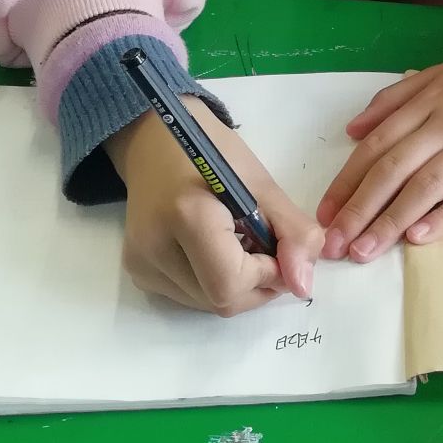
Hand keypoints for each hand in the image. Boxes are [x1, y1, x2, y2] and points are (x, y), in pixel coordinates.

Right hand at [106, 96, 323, 316]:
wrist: (153, 138)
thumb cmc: (211, 150)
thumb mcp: (261, 183)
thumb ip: (291, 232)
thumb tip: (303, 285)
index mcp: (186, 216)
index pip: (231, 283)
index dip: (268, 276)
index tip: (281, 249)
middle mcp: (154, 250)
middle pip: (221, 301)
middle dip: (258, 284)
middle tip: (268, 248)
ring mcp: (142, 265)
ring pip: (208, 304)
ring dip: (239, 285)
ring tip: (241, 243)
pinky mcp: (138, 272)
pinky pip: (190, 296)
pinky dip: (215, 281)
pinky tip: (217, 249)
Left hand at [316, 50, 442, 260]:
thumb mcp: (438, 74)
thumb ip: (393, 100)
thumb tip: (352, 131)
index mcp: (426, 103)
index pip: (377, 146)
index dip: (347, 181)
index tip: (325, 215)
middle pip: (393, 169)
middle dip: (359, 209)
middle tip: (335, 245)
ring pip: (426, 186)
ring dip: (391, 220)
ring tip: (365, 251)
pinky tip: (418, 238)